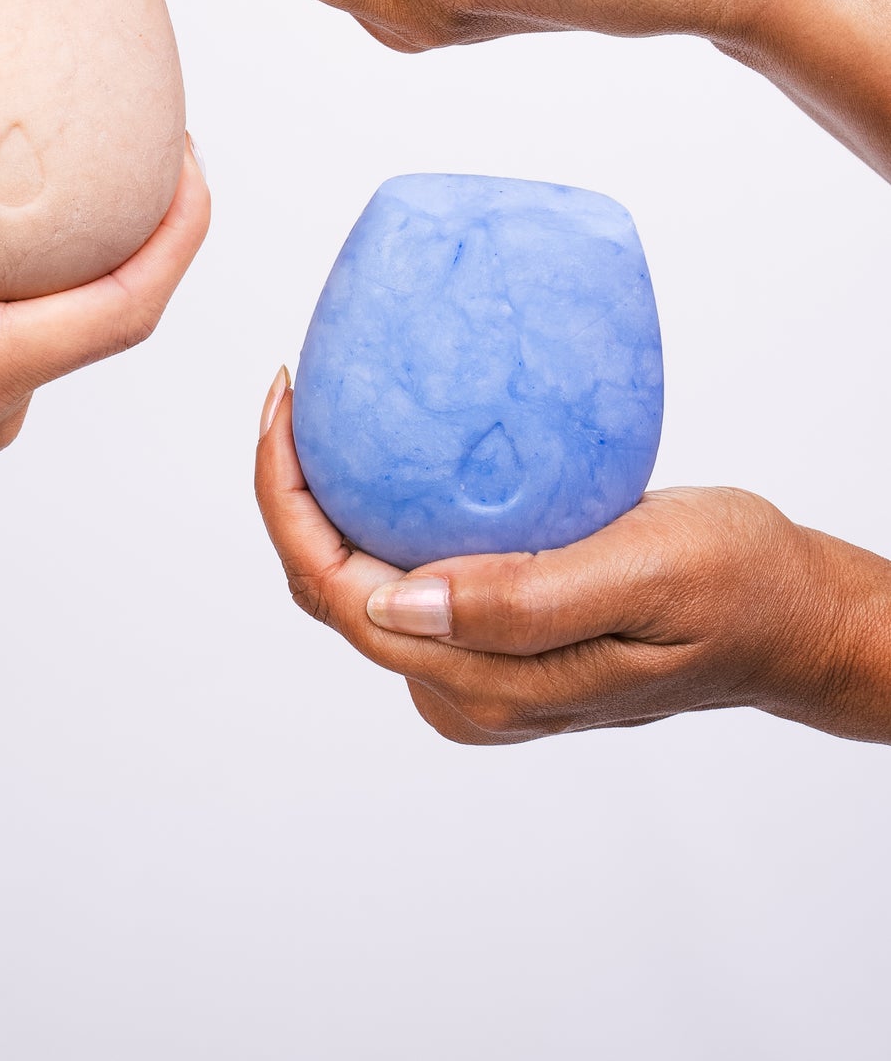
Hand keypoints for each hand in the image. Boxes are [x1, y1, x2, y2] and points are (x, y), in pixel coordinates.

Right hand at [0, 0, 210, 527]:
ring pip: (52, 311)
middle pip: (106, 303)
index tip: (191, 144)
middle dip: (135, 214)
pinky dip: (14, 255)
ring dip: (72, 234)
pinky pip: (4, 317)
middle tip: (133, 114)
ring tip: (69, 136)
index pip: (130, 303)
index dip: (181, 225)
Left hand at [254, 371, 890, 744]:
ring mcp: (479, 671)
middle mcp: (466, 688)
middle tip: (299, 388)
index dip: (286, 497)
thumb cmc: (733, 586)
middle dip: (293, 491)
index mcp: (485, 681)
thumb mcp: (640, 572)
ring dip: (330, 502)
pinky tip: (394, 450)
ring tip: (332, 409)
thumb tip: (387, 599)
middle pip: (330, 588)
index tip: (288, 401)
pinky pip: (408, 576)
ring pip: (361, 584)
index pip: (335, 589)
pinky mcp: (499, 641)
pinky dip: (382, 513)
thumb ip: (520, 597)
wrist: (790, 618)